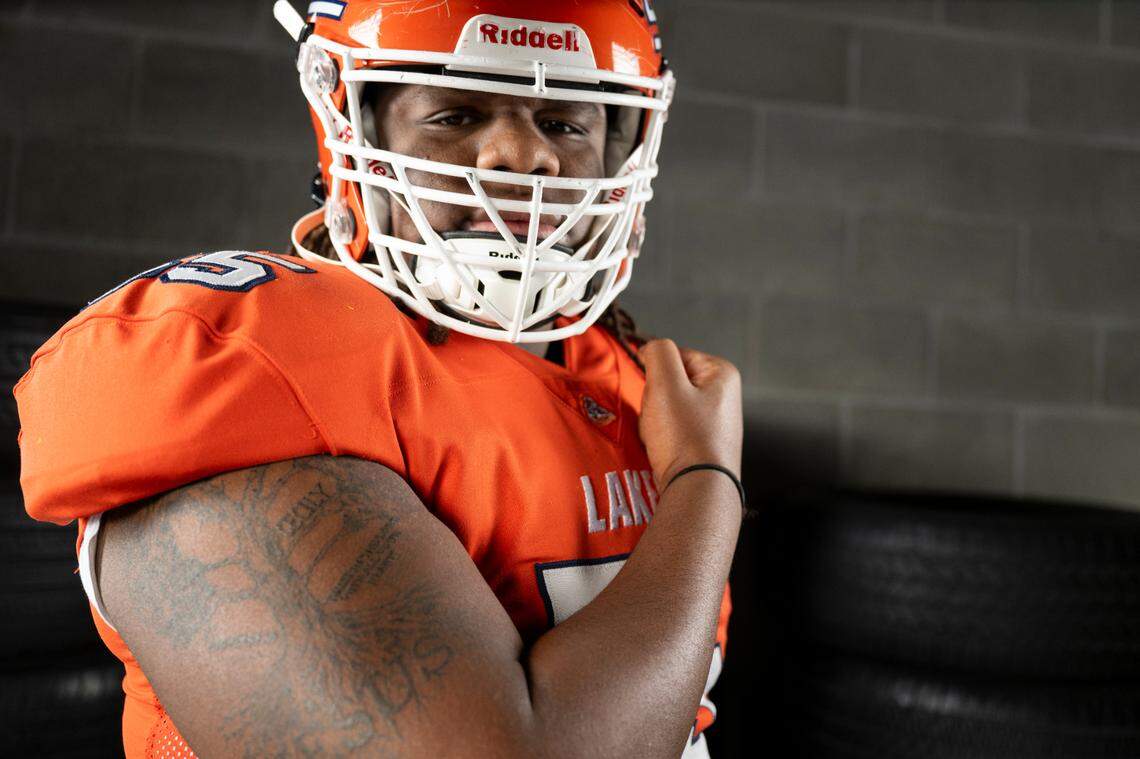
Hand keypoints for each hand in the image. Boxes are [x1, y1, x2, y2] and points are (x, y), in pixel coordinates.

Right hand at [637, 339, 742, 491]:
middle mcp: (724, 395)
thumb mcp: (666, 384)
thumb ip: (658, 353)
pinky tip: (666, 450)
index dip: (655, 373)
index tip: (655, 394)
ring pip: (669, 408)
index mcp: (722, 373)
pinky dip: (663, 438)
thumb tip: (652, 347)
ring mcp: (716, 422)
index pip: (673, 356)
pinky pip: (674, 431)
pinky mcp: (705, 445)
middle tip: (659, 418)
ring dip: (655, 421)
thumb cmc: (685, 437)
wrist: (697, 488)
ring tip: (662, 437)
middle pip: (671, 382)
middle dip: (655, 399)